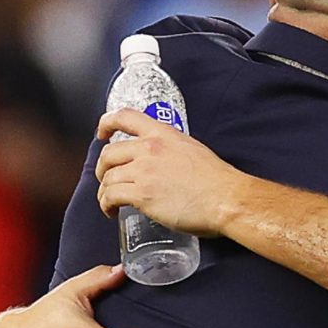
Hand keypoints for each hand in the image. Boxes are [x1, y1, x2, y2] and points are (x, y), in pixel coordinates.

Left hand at [96, 109, 241, 235]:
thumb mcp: (193, 150)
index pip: (125, 117)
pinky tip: (112, 211)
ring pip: (108, 177)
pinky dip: (106, 205)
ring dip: (104, 191)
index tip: (102, 133)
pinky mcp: (142, 194)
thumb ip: (172, 150)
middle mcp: (150, 149)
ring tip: (111, 202)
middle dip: (103, 169)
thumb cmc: (217, 180)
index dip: (106, 124)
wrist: (225, 198)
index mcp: (163, 135)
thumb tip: (164, 163)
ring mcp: (144, 171)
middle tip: (107, 179)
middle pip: (108, 153)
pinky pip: (111, 196)